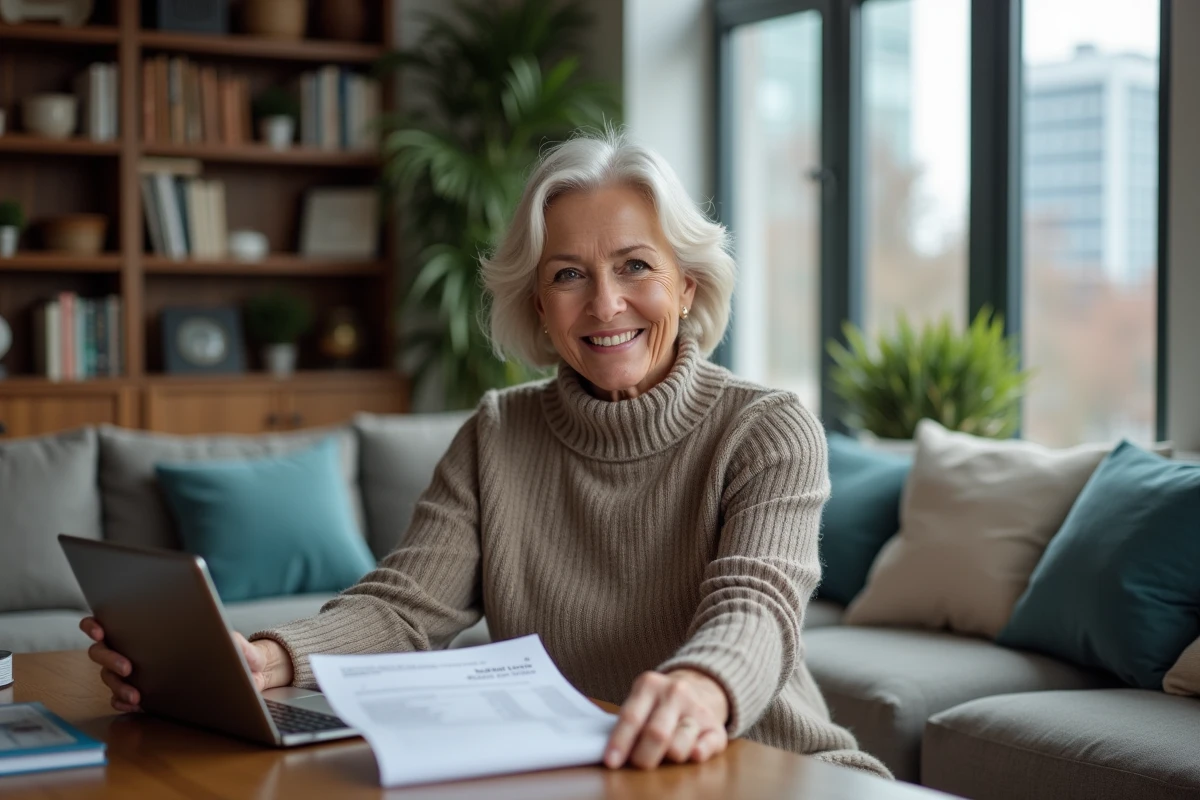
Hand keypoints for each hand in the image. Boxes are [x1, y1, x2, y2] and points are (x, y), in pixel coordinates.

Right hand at [80, 618, 293, 712]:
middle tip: (128, 665)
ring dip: (117, 685)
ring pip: (109, 677)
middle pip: (103, 651)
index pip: (111, 620)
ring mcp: (136, 673)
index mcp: (151, 628)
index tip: (99, 626)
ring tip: (136, 694)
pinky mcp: (143, 695)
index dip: (95, 623)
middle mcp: (136, 648)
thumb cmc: (235, 653)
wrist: (243, 677)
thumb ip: (238, 645)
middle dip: (109, 657)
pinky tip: (132, 704)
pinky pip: (120, 700)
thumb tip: (234, 644)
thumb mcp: (239, 646)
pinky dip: (121, 702)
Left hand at [604, 669, 729, 769]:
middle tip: (638, 765)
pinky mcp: (716, 726)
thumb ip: (630, 720)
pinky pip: (707, 747)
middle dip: (643, 757)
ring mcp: (698, 708)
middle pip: (656, 734)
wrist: (699, 687)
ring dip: (668, 757)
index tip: (611, 762)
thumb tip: (614, 753)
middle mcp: (675, 692)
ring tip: (664, 755)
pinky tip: (692, 754)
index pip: (632, 717)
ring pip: (680, 745)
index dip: (620, 742)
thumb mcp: (641, 700)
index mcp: (650, 685)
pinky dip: (697, 754)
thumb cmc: (658, 703)